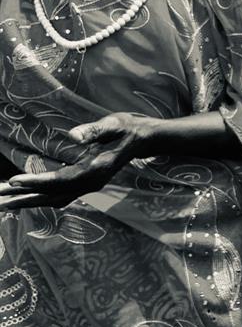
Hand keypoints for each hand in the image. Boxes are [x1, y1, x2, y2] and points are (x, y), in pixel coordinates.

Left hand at [0, 113, 154, 210]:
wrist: (142, 139)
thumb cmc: (126, 128)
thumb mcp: (113, 124)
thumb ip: (93, 130)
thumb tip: (72, 136)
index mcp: (96, 170)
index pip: (61, 180)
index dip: (37, 182)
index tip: (13, 181)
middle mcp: (92, 183)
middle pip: (54, 195)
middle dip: (25, 197)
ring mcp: (89, 185)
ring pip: (56, 199)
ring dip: (31, 201)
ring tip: (5, 201)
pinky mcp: (86, 183)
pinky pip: (61, 196)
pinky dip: (42, 198)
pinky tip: (28, 197)